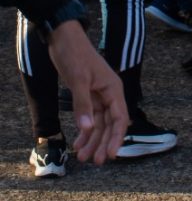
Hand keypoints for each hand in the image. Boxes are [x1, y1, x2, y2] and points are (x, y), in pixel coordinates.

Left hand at [47, 20, 127, 163]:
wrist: (64, 39)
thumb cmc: (75, 55)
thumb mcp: (78, 80)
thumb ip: (83, 105)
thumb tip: (88, 129)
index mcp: (113, 89)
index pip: (120, 118)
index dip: (116, 138)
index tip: (110, 155)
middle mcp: (109, 94)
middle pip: (110, 124)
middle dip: (103, 143)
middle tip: (95, 161)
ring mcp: (99, 95)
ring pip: (100, 123)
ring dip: (92, 140)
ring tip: (83, 157)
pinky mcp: (88, 96)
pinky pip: (90, 117)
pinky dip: (85, 130)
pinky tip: (78, 142)